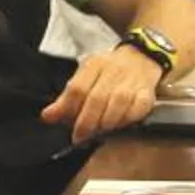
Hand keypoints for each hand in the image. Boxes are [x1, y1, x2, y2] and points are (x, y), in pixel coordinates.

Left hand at [40, 46, 163, 142]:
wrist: (143, 57)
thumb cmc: (109, 71)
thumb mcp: (86, 77)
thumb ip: (67, 98)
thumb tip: (47, 117)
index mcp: (94, 65)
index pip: (77, 88)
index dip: (70, 110)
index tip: (68, 126)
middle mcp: (113, 70)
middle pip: (96, 98)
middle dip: (87, 122)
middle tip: (81, 137)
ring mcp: (132, 80)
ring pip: (117, 103)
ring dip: (107, 122)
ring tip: (100, 132)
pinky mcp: (148, 91)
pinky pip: (138, 108)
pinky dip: (128, 119)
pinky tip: (121, 125)